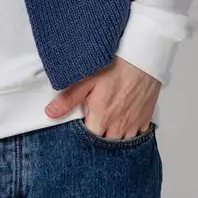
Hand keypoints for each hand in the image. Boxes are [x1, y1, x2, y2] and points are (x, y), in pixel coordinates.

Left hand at [44, 55, 161, 139]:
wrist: (145, 55)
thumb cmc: (118, 63)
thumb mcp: (87, 78)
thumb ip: (69, 98)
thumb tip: (51, 112)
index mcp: (102, 118)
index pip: (88, 139)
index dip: (82, 134)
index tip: (80, 122)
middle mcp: (119, 125)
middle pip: (105, 142)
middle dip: (98, 135)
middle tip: (93, 120)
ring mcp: (134, 122)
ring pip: (122, 140)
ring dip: (114, 134)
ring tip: (108, 120)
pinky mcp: (146, 116)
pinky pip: (138, 133)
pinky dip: (130, 130)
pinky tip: (124, 119)